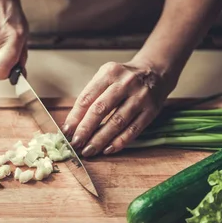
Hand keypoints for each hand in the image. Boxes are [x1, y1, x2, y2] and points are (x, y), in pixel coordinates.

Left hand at [63, 59, 177, 156]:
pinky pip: (134, 129)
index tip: (66, 132)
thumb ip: (91, 96)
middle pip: (101, 109)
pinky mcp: (151, 110)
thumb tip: (73, 124)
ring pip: (117, 121)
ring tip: (89, 150)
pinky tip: (108, 149)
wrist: (155, 72)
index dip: (75, 117)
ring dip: (101, 139)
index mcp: (109, 72)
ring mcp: (140, 96)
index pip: (87, 97)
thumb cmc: (123, 79)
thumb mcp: (106, 77)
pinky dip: (120, 141)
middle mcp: (125, 83)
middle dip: (85, 129)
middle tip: (75, 144)